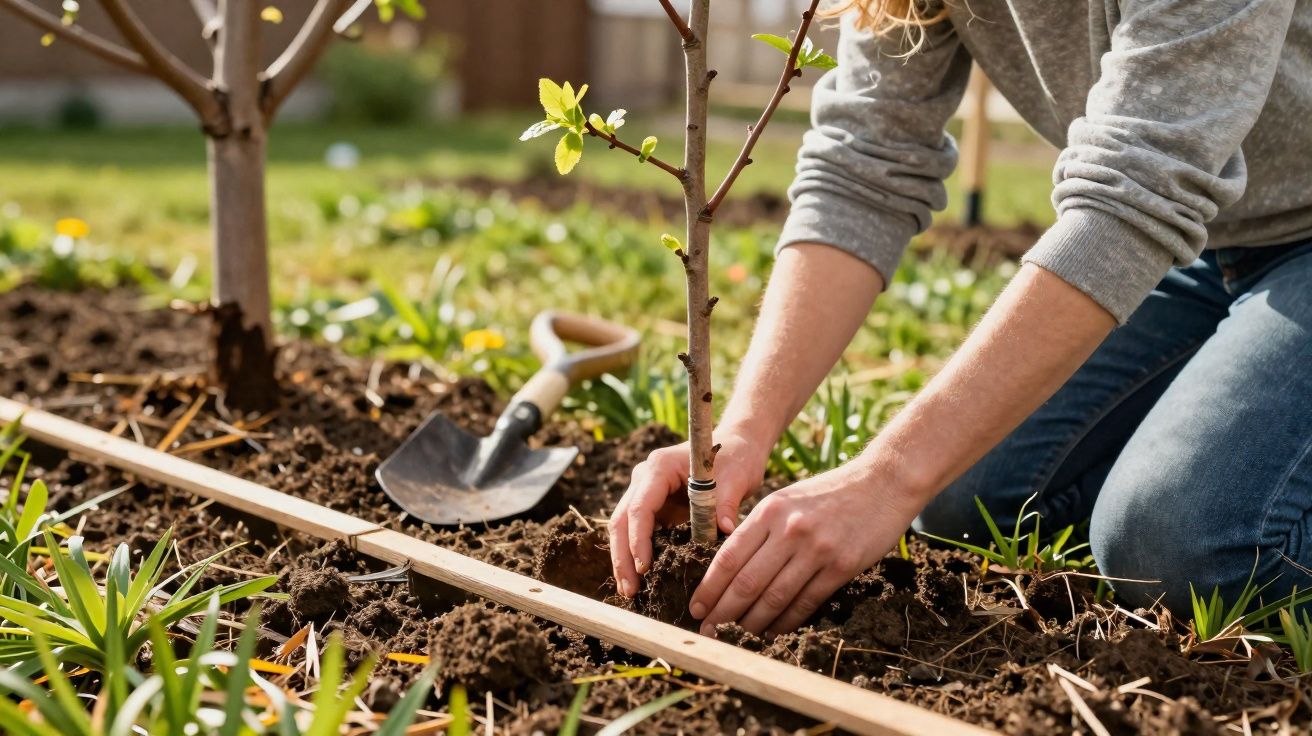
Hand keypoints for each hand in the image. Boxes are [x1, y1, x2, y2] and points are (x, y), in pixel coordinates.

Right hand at [609, 431, 768, 597]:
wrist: (736, 447)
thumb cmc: (735, 458)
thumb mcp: (736, 477)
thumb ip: (727, 502)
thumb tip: (726, 530)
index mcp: (660, 467)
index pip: (640, 507)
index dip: (639, 539)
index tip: (645, 567)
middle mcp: (645, 478)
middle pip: (622, 520)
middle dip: (623, 556)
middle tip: (629, 589)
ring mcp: (646, 493)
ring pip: (623, 528)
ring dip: (625, 560)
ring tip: (629, 591)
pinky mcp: (654, 508)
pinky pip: (639, 533)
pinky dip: (636, 555)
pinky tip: (640, 580)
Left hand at [687, 461, 922, 636]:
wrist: (882, 483)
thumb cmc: (829, 493)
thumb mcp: (787, 499)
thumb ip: (760, 529)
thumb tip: (731, 569)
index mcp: (769, 511)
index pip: (729, 557)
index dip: (709, 588)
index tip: (696, 607)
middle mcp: (789, 530)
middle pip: (746, 582)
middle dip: (723, 612)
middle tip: (709, 631)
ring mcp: (816, 549)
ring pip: (774, 598)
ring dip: (751, 624)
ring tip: (736, 638)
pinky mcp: (840, 566)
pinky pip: (805, 602)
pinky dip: (785, 621)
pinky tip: (772, 631)